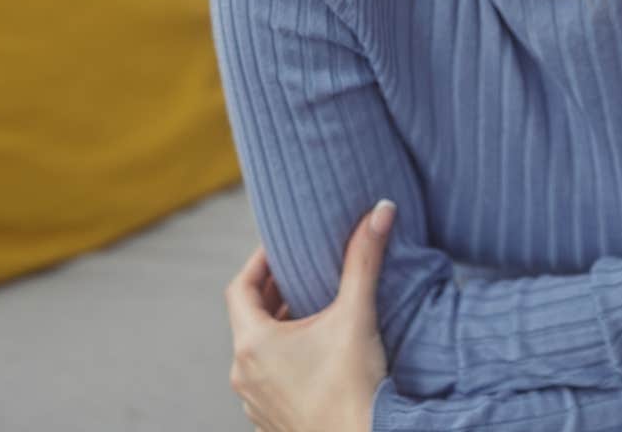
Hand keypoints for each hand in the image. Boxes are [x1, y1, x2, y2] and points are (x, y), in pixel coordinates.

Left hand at [226, 201, 395, 431]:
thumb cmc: (353, 385)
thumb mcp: (357, 314)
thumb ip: (365, 259)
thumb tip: (381, 210)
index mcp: (253, 344)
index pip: (240, 288)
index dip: (259, 263)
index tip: (282, 248)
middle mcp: (244, 373)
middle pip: (249, 319)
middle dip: (274, 292)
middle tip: (301, 271)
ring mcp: (255, 401)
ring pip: (258, 351)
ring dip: (279, 327)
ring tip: (311, 309)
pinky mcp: (272, 420)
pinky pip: (268, 379)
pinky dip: (285, 358)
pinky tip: (316, 354)